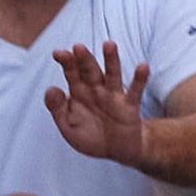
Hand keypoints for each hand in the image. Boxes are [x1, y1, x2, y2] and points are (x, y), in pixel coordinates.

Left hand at [45, 42, 149, 166]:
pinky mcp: (129, 106)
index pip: (72, 73)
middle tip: (78, 47)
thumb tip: (53, 89)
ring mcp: (113, 96)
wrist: (116, 151)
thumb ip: (57, 108)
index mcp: (79, 92)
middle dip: (84, 59)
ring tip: (109, 44)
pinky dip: (139, 79)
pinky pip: (134, 91)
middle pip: (90, 71)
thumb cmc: (91, 137)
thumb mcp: (68, 126)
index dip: (66, 62)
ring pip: (112, 75)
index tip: (58, 53)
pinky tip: (143, 66)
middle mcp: (96, 90)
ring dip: (111, 60)